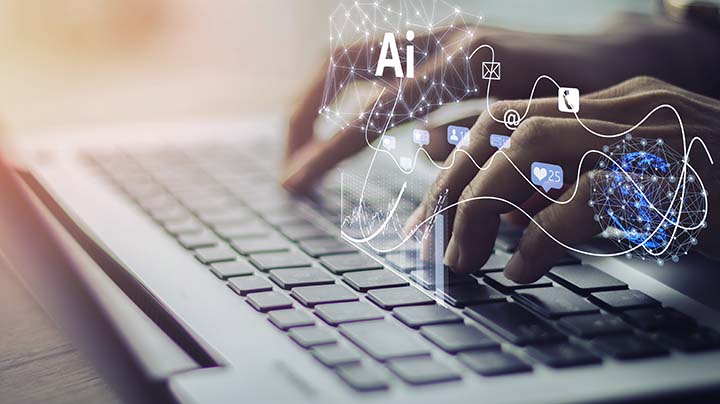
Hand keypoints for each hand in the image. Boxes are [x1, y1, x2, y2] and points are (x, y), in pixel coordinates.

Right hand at [281, 13, 719, 192]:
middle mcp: (445, 41)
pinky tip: (344, 133)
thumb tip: (418, 149)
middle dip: (304, 114)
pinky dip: (351, 101)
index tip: (295, 184)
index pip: (375, 110)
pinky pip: (380, 70)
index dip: (330, 150)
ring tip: (301, 150)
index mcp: (467, 64)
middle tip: (288, 163)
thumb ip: (473, 140)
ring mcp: (441, 38)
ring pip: (354, 60)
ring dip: (319, 103)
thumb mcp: (537, 127)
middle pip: (343, 65)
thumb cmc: (587, 100)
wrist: (615, 58)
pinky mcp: (442, 46)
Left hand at [406, 76, 719, 282]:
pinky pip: (586, 198)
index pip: (510, 117)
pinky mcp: (676, 178)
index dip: (458, 159)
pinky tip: (522, 270)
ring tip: (464, 258)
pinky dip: (541, 236)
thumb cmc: (713, 198)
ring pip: (532, 150)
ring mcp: (651, 136)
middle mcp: (625, 109)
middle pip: (508, 128)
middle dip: (457, 185)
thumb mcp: (627, 188)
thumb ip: (566, 186)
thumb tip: (501, 211)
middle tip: (432, 241)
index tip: (429, 208)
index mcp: (611, 107)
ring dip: (484, 206)